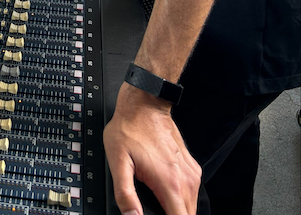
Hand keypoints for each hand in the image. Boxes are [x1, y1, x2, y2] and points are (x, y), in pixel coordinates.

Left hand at [103, 84, 201, 214]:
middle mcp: (186, 180)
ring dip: (177, 209)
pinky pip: (191, 192)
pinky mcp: (192, 167)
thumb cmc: (130, 128)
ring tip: (157, 202)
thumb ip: (124, 194)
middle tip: (153, 209)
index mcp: (169, 184)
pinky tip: (165, 192)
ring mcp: (191, 173)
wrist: (145, 105)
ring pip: (191, 207)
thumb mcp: (117, 162)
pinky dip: (181, 198)